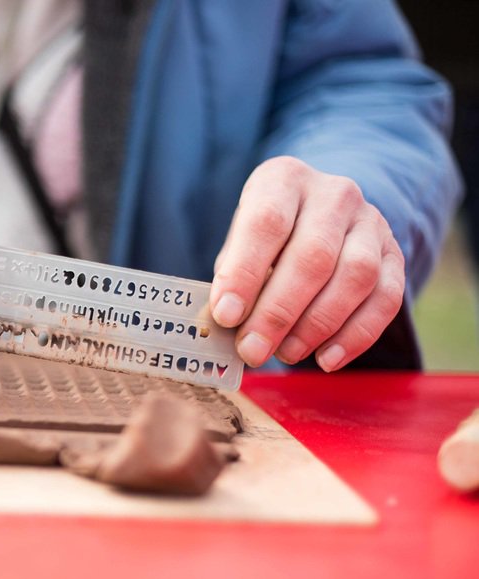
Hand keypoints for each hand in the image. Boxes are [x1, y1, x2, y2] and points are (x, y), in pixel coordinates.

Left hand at [209, 156, 404, 370]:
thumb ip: (232, 276)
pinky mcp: (395, 255)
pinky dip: (356, 335)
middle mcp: (333, 194)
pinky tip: (326, 359)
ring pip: (355, 276)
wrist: (319, 216)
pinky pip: (386, 299)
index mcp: (283, 180)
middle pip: (313, 255)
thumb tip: (221, 324)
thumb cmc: (264, 238)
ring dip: (317, 325)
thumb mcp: (240, 243)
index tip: (226, 315)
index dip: (244, 272)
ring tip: (286, 353)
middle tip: (253, 350)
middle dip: (278, 312)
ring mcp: (371, 222)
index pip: (266, 223)